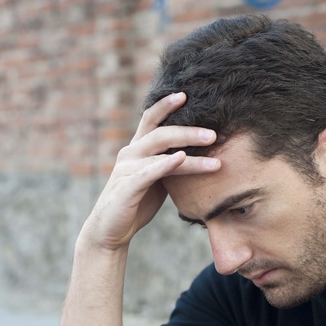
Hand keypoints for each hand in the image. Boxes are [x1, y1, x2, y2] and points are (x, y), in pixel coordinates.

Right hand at [80, 92, 219, 252]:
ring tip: (214, 161)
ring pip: (160, 154)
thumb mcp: (157, 179)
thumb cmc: (136, 204)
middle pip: (160, 133)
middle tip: (214, 134)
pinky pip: (148, 173)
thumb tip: (197, 153)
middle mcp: (130, 154)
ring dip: (190, 157)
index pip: (151, 119)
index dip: (166, 105)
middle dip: (189, 132)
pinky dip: (165, 165)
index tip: (187, 94)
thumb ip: (170, 164)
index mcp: (137, 149)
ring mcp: (126, 170)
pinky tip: (180, 159)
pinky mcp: (126, 188)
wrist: (111, 231)